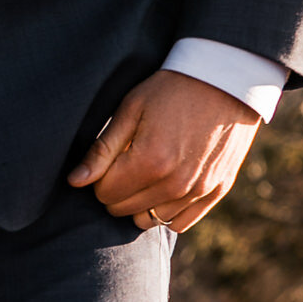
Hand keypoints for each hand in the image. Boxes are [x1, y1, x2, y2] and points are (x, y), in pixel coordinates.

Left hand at [69, 68, 260, 233]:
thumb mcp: (131, 109)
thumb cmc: (173, 89)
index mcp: (149, 162)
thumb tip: (74, 182)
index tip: (113, 157)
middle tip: (129, 163)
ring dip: (142, 202)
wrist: (228, 79)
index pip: (105, 194)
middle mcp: (174, 184)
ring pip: (149, 220)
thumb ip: (101, 150)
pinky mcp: (216, 191)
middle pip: (124, 210)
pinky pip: (180, 222)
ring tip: (149, 173)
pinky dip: (168, 211)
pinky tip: (167, 186)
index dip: (101, 177)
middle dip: (119, 190)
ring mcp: (198, 190)